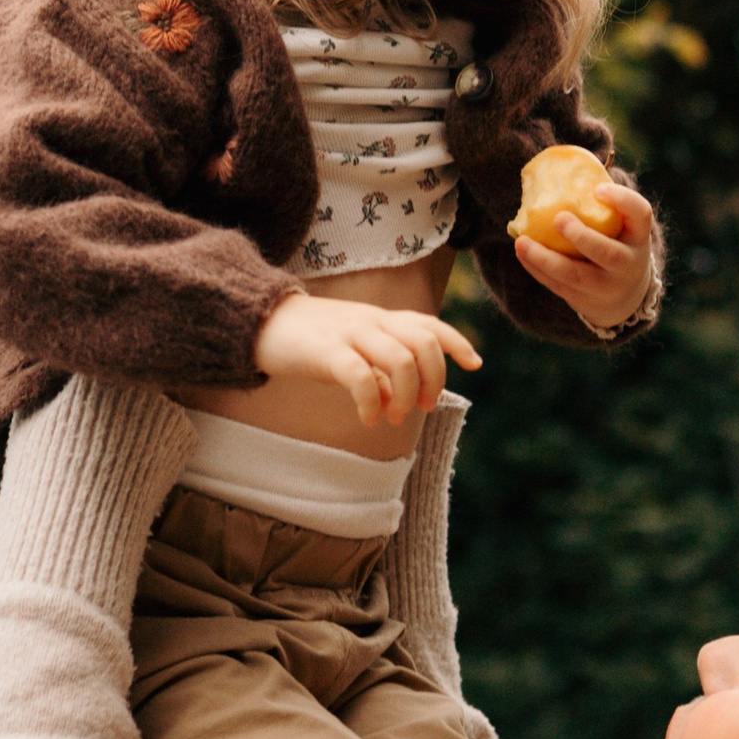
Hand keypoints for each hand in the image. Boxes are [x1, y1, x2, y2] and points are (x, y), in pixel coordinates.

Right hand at [253, 291, 483, 426]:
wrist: (263, 323)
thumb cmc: (312, 340)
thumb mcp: (353, 349)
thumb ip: (378, 370)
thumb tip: (395, 403)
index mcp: (381, 319)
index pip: (429, 325)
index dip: (457, 342)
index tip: (475, 364)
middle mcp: (372, 322)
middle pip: (423, 343)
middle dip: (434, 378)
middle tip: (424, 406)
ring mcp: (350, 334)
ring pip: (400, 359)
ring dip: (405, 395)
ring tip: (393, 417)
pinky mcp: (325, 351)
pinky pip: (360, 376)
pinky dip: (371, 402)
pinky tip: (367, 418)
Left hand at [509, 177, 656, 333]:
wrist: (626, 295)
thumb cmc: (616, 242)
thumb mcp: (622, 226)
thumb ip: (601, 204)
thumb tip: (556, 168)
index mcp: (639, 236)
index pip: (640, 214)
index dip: (621, 200)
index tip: (597, 188)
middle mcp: (629, 264)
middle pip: (607, 253)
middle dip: (581, 236)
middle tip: (558, 218)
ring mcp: (608, 287)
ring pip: (575, 275)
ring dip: (545, 258)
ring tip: (522, 241)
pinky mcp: (585, 301)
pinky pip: (558, 286)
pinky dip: (537, 269)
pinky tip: (522, 252)